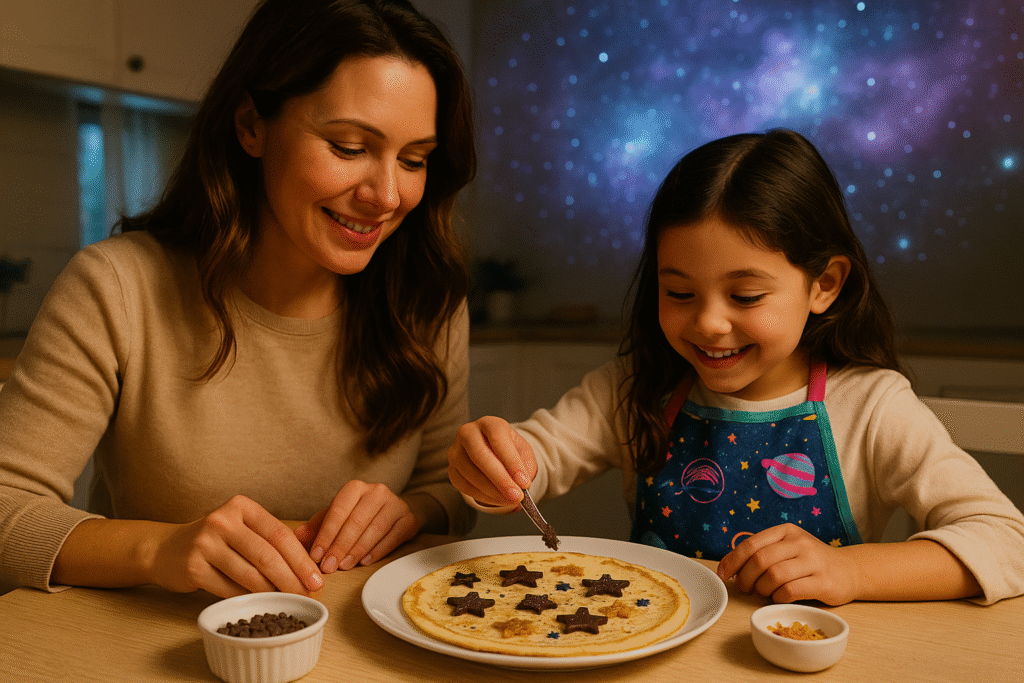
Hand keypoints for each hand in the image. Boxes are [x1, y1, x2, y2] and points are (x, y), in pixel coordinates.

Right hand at [150, 495, 323, 597]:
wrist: (165, 550)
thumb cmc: (215, 541)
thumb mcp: (241, 529)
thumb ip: (270, 540)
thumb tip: (309, 566)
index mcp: (241, 506)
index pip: (280, 534)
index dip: (301, 559)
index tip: (317, 578)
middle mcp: (222, 521)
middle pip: (267, 555)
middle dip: (292, 578)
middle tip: (308, 594)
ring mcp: (205, 543)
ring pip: (250, 574)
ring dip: (273, 592)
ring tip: (288, 601)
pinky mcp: (193, 567)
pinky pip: (230, 589)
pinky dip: (248, 598)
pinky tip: (261, 604)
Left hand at [294, 480, 419, 573]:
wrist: (394, 512)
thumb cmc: (360, 516)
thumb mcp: (337, 517)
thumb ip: (318, 526)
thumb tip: (297, 537)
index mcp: (355, 488)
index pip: (337, 510)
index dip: (326, 534)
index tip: (316, 555)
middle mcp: (377, 491)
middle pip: (356, 521)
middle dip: (339, 546)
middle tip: (328, 566)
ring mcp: (396, 504)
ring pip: (375, 529)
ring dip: (357, 550)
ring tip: (344, 566)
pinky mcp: (409, 518)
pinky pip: (393, 536)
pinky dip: (378, 550)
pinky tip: (365, 562)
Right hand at [447, 416, 537, 506]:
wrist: (494, 454)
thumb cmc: (509, 451)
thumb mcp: (523, 453)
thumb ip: (524, 466)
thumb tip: (521, 484)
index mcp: (489, 423)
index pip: (498, 439)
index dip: (511, 462)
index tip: (524, 482)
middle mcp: (468, 433)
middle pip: (480, 456)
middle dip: (500, 480)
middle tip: (516, 496)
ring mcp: (456, 451)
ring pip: (470, 473)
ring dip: (492, 491)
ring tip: (510, 500)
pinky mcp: (452, 469)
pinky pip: (464, 486)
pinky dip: (483, 496)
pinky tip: (497, 499)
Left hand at [715, 523, 858, 604]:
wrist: (849, 570)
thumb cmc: (810, 562)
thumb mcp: (787, 548)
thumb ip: (763, 552)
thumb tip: (730, 567)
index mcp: (785, 531)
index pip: (751, 544)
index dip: (732, 561)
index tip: (722, 574)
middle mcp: (799, 542)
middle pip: (760, 560)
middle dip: (745, 578)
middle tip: (744, 588)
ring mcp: (813, 561)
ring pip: (773, 576)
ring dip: (761, 589)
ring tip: (763, 592)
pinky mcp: (823, 582)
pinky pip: (790, 591)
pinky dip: (778, 598)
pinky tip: (780, 597)